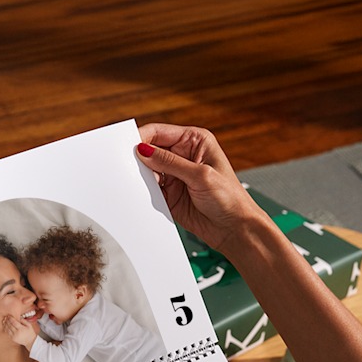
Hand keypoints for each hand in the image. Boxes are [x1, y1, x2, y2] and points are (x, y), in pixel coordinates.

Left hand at [3, 314, 37, 350]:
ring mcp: (14, 336)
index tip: (9, 316)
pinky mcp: (13, 339)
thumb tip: (18, 317)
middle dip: (7, 320)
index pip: (14, 322)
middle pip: (10, 325)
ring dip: (5, 324)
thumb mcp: (29, 325)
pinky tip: (5, 326)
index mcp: (21, 329)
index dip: (10, 318)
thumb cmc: (30, 332)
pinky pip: (7, 333)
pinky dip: (5, 329)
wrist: (30, 341)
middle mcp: (17, 333)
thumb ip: (24, 321)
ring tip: (4, 321)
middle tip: (5, 317)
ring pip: (7, 329)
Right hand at [136, 123, 265, 254]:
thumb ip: (170, 163)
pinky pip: (150, 190)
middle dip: (140, 158)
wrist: (233, 229)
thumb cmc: (229, 198)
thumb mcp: (200, 176)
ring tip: (143, 184)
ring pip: (148, 171)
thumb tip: (144, 151)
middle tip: (130, 167)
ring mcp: (175, 176)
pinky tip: (146, 195)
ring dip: (142, 177)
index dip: (142, 137)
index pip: (160, 132)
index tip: (128, 146)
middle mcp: (183, 157)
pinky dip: (145, 192)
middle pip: (151, 151)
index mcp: (194, 141)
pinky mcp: (169, 195)